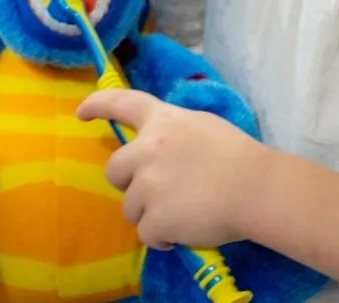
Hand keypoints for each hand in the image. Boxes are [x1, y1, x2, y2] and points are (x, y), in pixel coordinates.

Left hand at [76, 88, 269, 250]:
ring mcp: (148, 186)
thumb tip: (157, 148)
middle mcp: (148, 150)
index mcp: (163, 122)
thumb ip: (173, 132)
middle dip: (129, 182)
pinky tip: (185, 230)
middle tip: (156, 191)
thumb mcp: (203, 126)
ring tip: (184, 211)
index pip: (122, 103)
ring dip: (150, 212)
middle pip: (114, 169)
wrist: (257, 188)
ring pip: (130, 206)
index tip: (82, 113)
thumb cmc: (238, 155)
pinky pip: (146, 233)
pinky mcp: (155, 219)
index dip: (98, 105)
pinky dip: (162, 236)